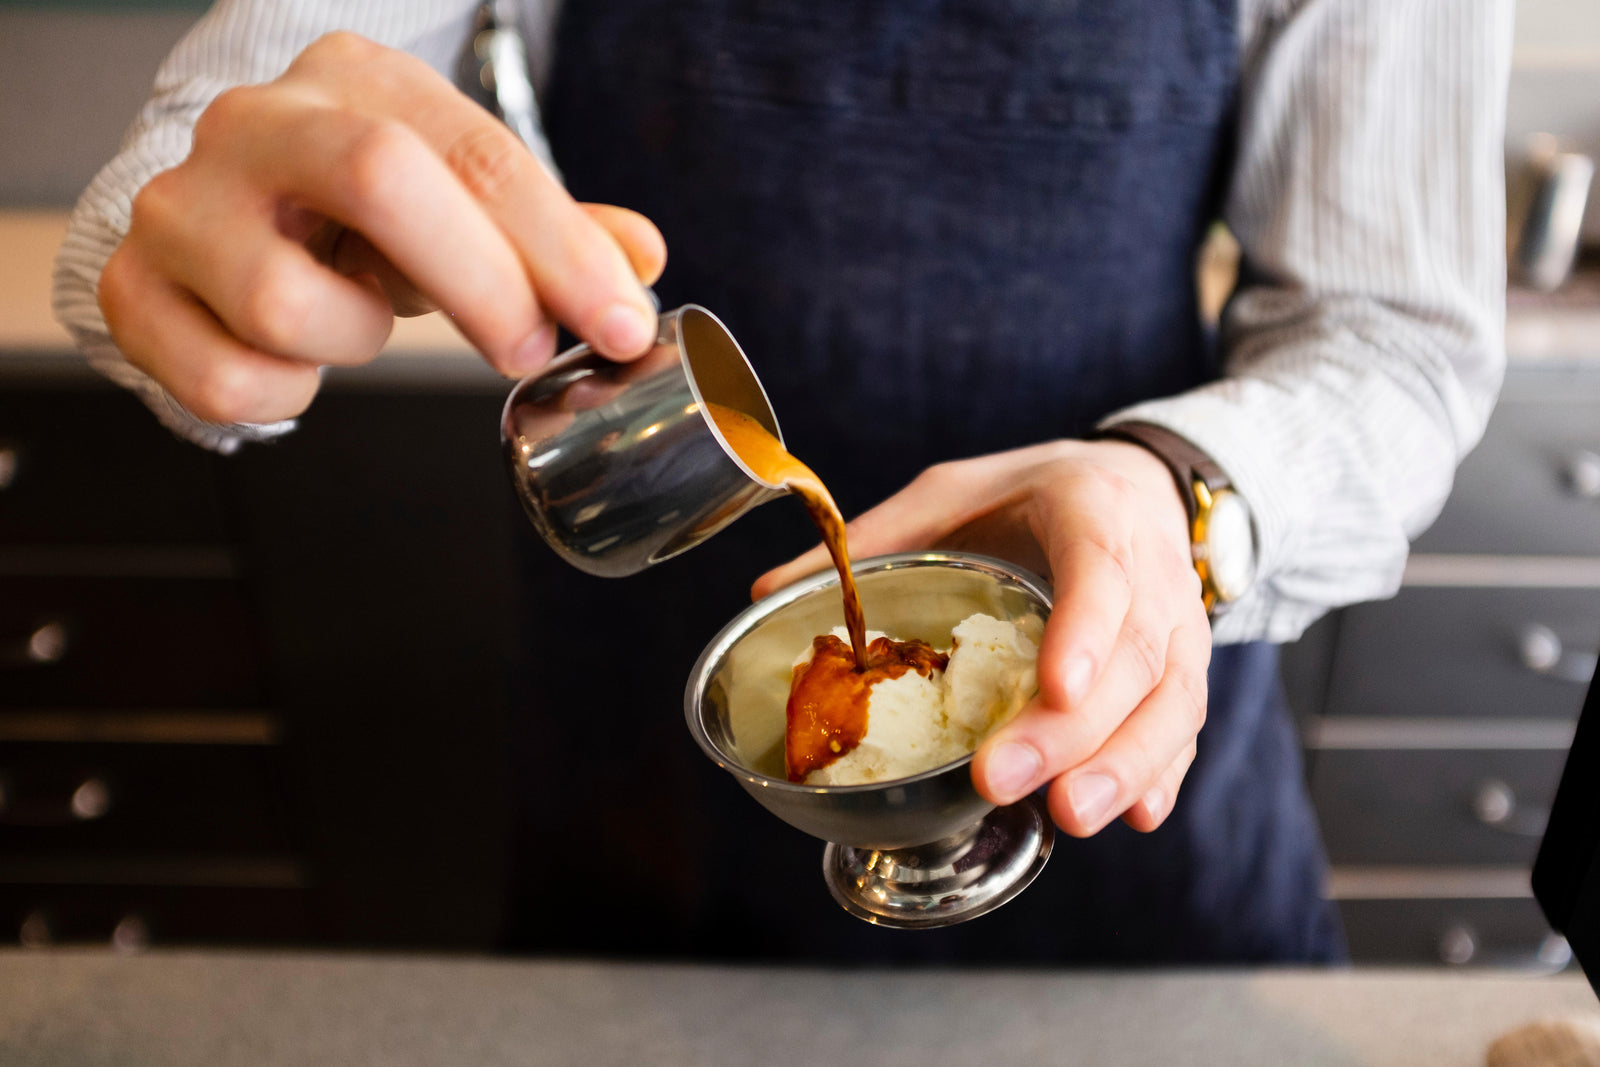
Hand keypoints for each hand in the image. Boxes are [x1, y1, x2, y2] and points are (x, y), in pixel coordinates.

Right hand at [99, 32, 665, 424]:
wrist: (219, 215)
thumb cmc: (355, 214)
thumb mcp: (462, 204)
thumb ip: (553, 229)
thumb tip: (640, 260)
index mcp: (355, 80)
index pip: (479, 155)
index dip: (564, 250)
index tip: (621, 323)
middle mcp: (256, 124)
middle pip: (380, 179)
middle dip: (482, 284)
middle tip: (528, 349)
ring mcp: (182, 206)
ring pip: (290, 304)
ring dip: (359, 342)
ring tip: (362, 321)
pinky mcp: (133, 292)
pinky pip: (227, 380)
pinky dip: (285, 395)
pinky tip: (295, 360)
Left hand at [753, 439, 1210, 835]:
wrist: (1134, 485)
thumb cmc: (1031, 493)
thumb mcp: (952, 493)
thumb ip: (872, 540)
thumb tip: (766, 593)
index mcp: (1091, 513)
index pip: (1100, 574)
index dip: (1085, 634)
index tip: (1054, 688)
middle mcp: (1150, 572)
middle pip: (1135, 658)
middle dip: (1074, 729)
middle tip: (1006, 779)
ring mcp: (1180, 626)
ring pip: (1173, 702)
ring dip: (1125, 765)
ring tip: (1071, 814)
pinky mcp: (1184, 671)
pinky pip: (1184, 727)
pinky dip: (1163, 773)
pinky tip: (1135, 816)